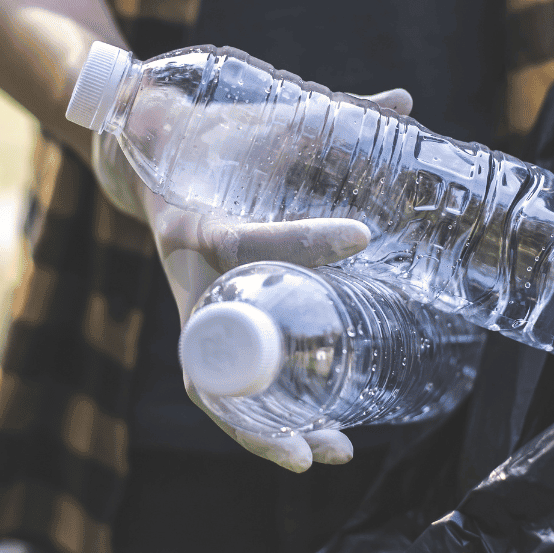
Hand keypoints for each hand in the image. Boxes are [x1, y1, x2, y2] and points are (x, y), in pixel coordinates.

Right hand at [94, 87, 414, 470]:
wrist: (148, 155)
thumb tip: (405, 100)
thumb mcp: (264, 120)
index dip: (300, 242)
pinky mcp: (205, 324)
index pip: (245, 239)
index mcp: (191, 220)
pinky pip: (226, 384)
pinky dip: (259, 419)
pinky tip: (309, 440)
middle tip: (338, 429)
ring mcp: (192, 308)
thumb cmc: (213, 137)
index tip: (362, 234)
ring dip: (267, 430)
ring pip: (220, 389)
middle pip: (219, 357)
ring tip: (333, 452)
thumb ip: (332, 111)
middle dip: (273, 398)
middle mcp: (185, 276)